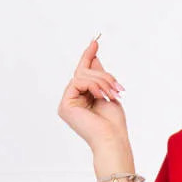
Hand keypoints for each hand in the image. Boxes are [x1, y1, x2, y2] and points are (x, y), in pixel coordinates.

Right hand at [56, 36, 128, 150]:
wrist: (112, 139)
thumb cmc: (113, 123)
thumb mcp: (108, 92)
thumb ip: (98, 76)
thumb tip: (93, 56)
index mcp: (82, 98)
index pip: (83, 73)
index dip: (88, 56)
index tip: (95, 42)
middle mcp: (72, 100)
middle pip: (83, 72)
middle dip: (103, 75)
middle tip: (117, 87)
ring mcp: (67, 103)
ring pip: (82, 75)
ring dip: (102, 81)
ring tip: (113, 94)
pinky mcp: (65, 105)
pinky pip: (78, 81)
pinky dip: (93, 86)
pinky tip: (101, 96)